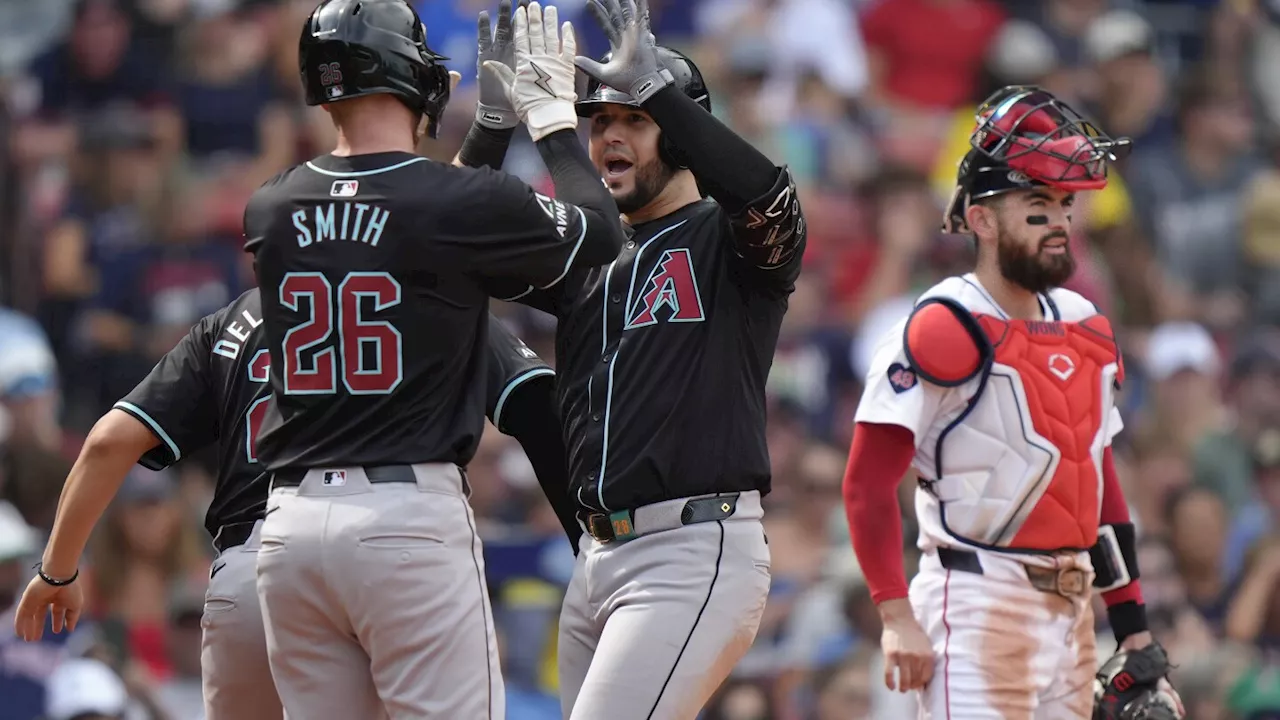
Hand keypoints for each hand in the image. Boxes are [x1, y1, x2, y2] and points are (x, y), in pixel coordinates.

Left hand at [13, 572, 83, 641]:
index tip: (56, 631)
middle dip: (39, 627)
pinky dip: (19, 623)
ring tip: (29, 639)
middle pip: (40, 615)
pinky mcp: (27, 600)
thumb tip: (70, 629)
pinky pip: (21, 614)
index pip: (56, 612)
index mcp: (59, 598)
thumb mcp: (75, 606)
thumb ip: (72, 618)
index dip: (57, 622)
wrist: (59, 577)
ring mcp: (36, 599)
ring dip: (29, 628)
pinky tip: (19, 632)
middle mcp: (47, 599)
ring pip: (30, 616)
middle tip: (36, 639)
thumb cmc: (71, 589)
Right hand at [481, 2, 577, 141]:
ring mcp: (554, 62)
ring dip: (550, 21)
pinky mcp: (567, 68)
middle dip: (535, 17)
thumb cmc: (527, 107)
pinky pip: (568, 49)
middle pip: (536, 33)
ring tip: (550, 9)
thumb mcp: (511, 90)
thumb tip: (487, 62)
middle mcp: (539, 59)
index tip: (520, 11)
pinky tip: (567, 25)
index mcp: (524, 63)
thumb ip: (501, 74)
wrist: (548, 117)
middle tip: (534, 5)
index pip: (521, 38)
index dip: (521, 23)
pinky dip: (568, 36)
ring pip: (552, 37)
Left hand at [574, 0, 671, 102]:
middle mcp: (626, 36)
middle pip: (615, 15)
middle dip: (609, 3)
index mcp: (617, 44)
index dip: (597, 14)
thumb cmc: (627, 81)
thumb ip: (589, 66)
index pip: (605, 24)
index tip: (589, 2)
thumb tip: (574, 60)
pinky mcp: (642, 34)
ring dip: (623, 1)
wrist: (642, 85)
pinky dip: (641, 6)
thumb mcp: (603, 73)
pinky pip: (642, 16)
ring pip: (627, 12)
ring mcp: (635, 34)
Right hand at [880, 602, 934, 691]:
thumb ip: (925, 662)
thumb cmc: (913, 633)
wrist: (900, 619)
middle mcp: (916, 657)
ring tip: (902, 689)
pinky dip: (890, 683)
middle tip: (908, 687)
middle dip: (912, 686)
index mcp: (927, 655)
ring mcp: (903, 656)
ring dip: (903, 687)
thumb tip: (921, 682)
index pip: (926, 677)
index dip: (921, 683)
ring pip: (904, 680)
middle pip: (915, 680)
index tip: (917, 685)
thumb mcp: (925, 646)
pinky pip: (890, 673)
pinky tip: (891, 687)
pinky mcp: (890, 655)